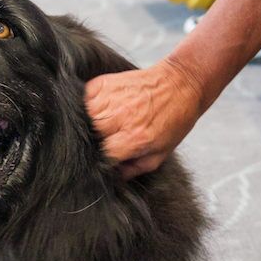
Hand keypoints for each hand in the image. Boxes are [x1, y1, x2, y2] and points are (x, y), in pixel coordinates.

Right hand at [85, 57, 206, 177]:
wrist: (180, 83)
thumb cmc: (172, 119)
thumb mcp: (159, 154)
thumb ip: (133, 169)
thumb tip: (111, 177)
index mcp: (134, 138)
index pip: (103, 157)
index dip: (100, 163)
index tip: (103, 162)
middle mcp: (118, 117)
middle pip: (88, 138)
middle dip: (91, 145)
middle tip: (100, 144)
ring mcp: (109, 98)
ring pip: (80, 118)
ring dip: (85, 126)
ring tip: (97, 128)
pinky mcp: (102, 83)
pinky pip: (81, 99)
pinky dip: (82, 107)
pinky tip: (94, 111)